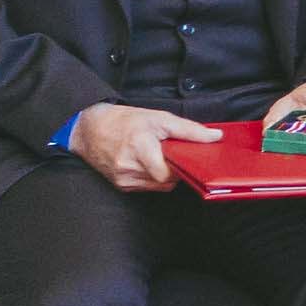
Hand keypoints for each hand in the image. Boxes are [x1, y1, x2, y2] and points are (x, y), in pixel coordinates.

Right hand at [66, 103, 216, 191]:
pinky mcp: (120, 186)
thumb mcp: (159, 118)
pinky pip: (147, 187)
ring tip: (158, 156)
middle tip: (172, 154)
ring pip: (158, 186)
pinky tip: (148, 163)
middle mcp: (128, 167)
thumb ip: (189, 130)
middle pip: (165, 181)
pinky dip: (153, 177)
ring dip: (164, 174)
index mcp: (139, 147)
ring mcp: (123, 179)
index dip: (180, 168)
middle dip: (174, 169)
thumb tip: (215, 137)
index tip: (185, 157)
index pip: (168, 173)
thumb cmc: (125, 121)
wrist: (90, 129)